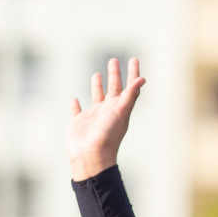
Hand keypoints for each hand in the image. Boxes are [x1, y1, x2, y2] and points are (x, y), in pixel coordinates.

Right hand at [67, 58, 145, 180]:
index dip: (132, 73)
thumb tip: (143, 79)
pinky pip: (76, 111)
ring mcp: (92, 117)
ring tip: (97, 74)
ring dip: (97, 86)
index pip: (128, 87)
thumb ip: (130, 95)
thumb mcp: (121, 112)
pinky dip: (75, 105)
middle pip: (113, 89)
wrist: (91, 156)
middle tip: (113, 60)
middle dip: (114, 75)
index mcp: (119, 108)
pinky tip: (74, 99)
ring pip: (96, 97)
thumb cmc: (108, 135)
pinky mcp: (78, 123)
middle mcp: (107, 111)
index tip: (134, 59)